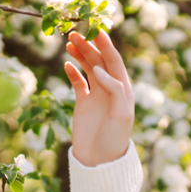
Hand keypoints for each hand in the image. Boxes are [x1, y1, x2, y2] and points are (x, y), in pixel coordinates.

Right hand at [64, 30, 134, 166]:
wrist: (99, 159)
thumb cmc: (114, 138)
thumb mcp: (121, 114)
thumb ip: (113, 89)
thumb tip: (100, 69)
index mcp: (123, 90)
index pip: (114, 63)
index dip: (106, 46)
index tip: (98, 32)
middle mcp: (110, 89)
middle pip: (100, 62)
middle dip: (89, 46)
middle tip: (75, 33)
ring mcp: (96, 95)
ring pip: (88, 68)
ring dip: (80, 55)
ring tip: (69, 42)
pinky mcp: (83, 103)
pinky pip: (78, 82)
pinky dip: (72, 72)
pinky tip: (67, 64)